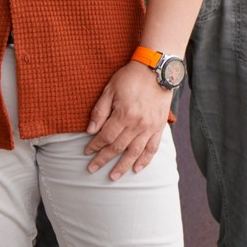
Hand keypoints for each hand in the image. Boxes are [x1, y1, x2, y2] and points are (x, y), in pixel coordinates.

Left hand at [84, 59, 172, 177]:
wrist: (156, 70)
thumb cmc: (129, 78)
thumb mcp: (109, 89)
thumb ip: (100, 111)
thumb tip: (90, 131)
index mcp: (124, 114)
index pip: (106, 136)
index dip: (95, 145)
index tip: (86, 152)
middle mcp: (138, 124)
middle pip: (118, 147)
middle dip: (104, 159)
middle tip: (92, 169)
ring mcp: (150, 128)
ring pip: (135, 152)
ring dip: (123, 166)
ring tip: (113, 176)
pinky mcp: (159, 127)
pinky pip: (153, 149)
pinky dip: (145, 160)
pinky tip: (137, 169)